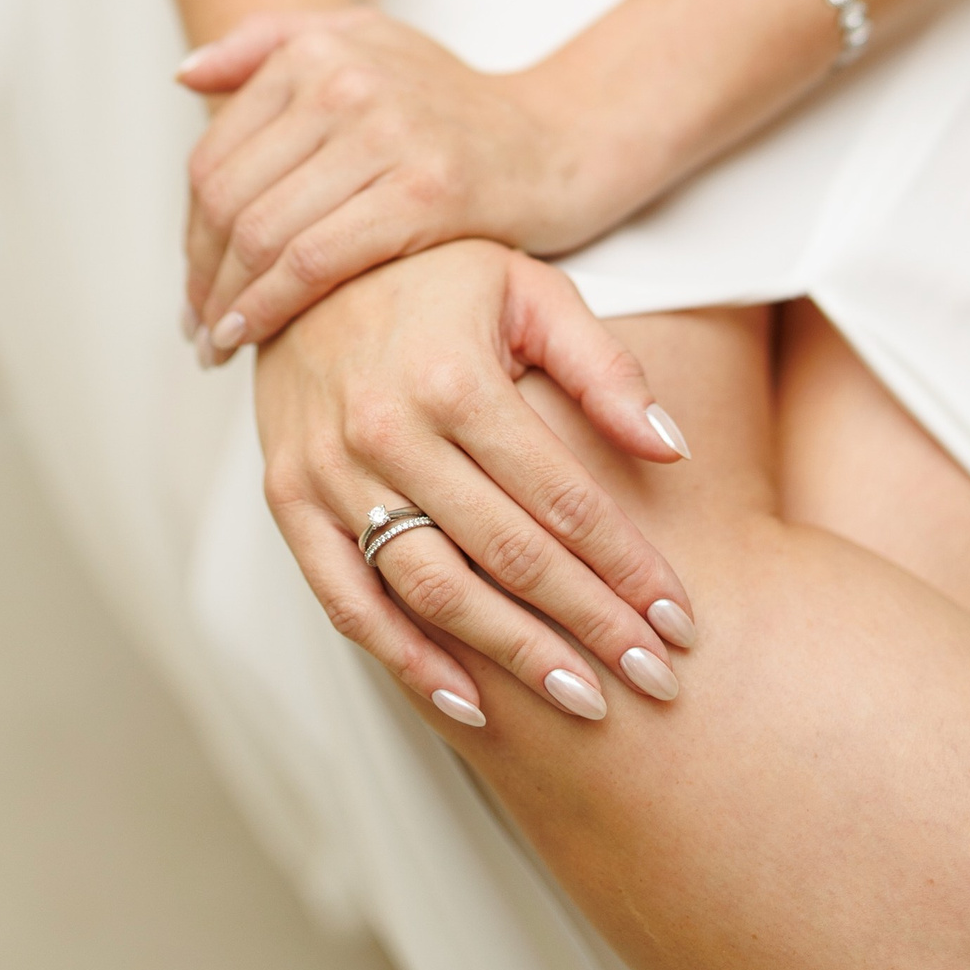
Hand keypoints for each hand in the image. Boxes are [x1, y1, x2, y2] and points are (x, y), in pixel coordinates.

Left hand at [179, 5, 586, 356]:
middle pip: (229, 200)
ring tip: (219, 343)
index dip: (189, 234)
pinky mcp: (426, 192)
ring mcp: (386, 134)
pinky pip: (315, 261)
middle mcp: (345, 82)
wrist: (558, 141)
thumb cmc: (454, 103)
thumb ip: (272, 40)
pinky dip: (271, 308)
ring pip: (263, 235)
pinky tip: (254, 338)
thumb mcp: (369, 40)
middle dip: (201, 279)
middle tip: (197, 328)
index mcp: (318, 50)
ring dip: (226, 304)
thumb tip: (185, 74)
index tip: (193, 283)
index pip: (214, 157)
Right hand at [253, 239, 697, 730]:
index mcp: (454, 377)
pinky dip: (408, 661)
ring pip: (434, 590)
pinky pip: (348, 601)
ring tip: (585, 701)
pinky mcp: (289, 499)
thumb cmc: (433, 277)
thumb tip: (672, 450)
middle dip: (592, 625)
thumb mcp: (527, 289)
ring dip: (514, 657)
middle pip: (509, 555)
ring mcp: (331, 471)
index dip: (627, 565)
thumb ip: (602, 368)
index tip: (679, 620)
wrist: (303, 265)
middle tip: (656, 680)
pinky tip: (470, 704)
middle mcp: (387, 430)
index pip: (562, 497)